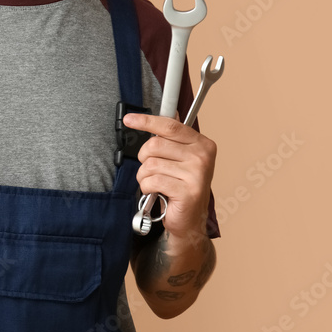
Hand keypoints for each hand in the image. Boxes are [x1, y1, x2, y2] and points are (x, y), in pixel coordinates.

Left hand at [123, 112, 216, 238]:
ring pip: (150, 164)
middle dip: (144, 158)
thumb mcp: (181, 158)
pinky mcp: (188, 192)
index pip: (169, 126)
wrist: (190, 219)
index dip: (146, 121)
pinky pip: (152, 181)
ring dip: (145, 175)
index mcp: (202, 144)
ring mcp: (197, 174)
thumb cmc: (181, 186)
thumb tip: (170, 111)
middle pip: (155, 145)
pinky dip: (147, 187)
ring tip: (156, 183)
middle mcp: (202, 157)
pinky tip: (157, 192)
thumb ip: (173, 138)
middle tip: (152, 169)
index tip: (128, 119)